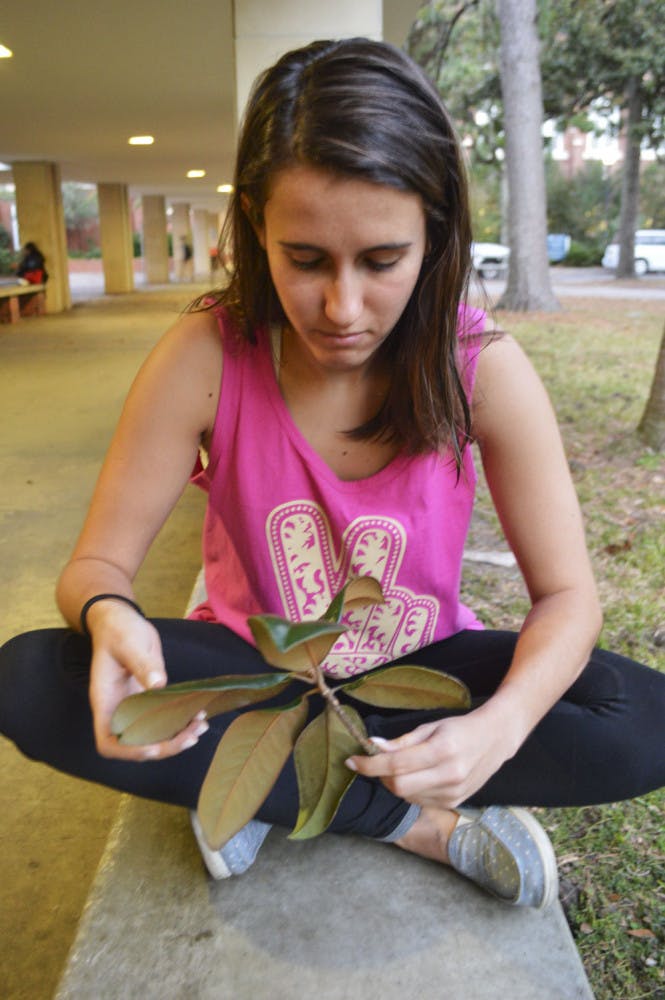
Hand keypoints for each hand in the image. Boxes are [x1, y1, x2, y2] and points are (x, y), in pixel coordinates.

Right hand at [87, 602, 207, 760]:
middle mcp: (118, 710)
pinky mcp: (148, 700)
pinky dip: (180, 723)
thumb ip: (142, 664)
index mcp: (106, 701)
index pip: (108, 741)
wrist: (121, 621)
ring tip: (201, 726)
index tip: (152, 747)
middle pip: (136, 744)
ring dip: (176, 737)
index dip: (128, 751)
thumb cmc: (119, 631)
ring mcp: (133, 707)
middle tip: (192, 735)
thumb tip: (158, 684)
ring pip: (152, 736)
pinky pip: (162, 720)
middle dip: (164, 746)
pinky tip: (198, 716)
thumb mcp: (130, 643)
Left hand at [346, 704, 518, 809]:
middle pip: (399, 786)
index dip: (370, 765)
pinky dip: (411, 790)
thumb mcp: (431, 727)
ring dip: (396, 783)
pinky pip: (420, 801)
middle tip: (378, 763)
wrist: (495, 740)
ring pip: (407, 796)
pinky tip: (419, 776)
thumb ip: (402, 741)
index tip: (352, 761)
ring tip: (405, 766)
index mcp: (442, 750)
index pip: (396, 764)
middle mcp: (449, 774)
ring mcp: (453, 792)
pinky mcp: (453, 802)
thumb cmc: (460, 728)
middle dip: (381, 776)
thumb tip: (373, 747)